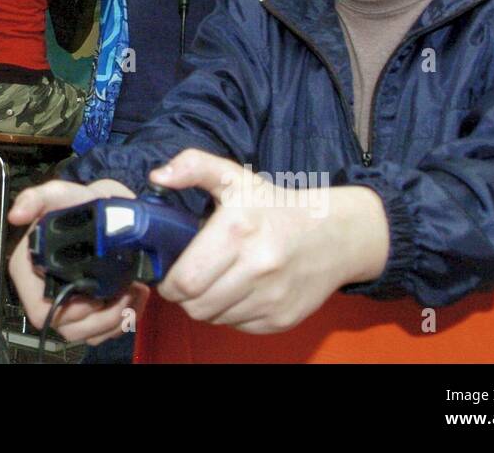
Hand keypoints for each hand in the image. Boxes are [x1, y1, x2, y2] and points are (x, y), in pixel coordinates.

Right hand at [7, 178, 145, 344]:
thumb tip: (16, 214)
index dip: (70, 311)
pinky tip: (136, 296)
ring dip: (118, 318)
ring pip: (89, 334)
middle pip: (69, 328)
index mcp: (29, 271)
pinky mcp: (89, 312)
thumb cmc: (79, 204)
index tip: (96, 295)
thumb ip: (37, 198)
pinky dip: (125, 320)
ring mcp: (68, 305)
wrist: (109, 210)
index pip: (39, 311)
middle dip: (102, 316)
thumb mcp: (60, 195)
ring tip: (135, 291)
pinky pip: (104, 332)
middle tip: (128, 292)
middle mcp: (44, 292)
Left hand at [148, 149, 387, 333]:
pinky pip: (238, 326)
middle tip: (188, 279)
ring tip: (215, 281)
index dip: (168, 281)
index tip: (169, 272)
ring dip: (207, 305)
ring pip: (215, 319)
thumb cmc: (276, 207)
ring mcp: (272, 297)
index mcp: (238, 230)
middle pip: (196, 306)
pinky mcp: (282, 319)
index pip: (185, 279)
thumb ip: (194, 166)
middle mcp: (257, 267)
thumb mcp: (235, 177)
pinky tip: (238, 291)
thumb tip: (158, 176)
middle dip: (183, 296)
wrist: (335, 234)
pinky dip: (231, 313)